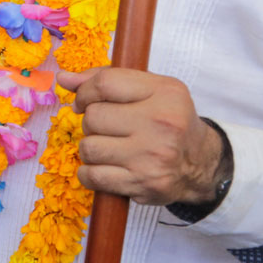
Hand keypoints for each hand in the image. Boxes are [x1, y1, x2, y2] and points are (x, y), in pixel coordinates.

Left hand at [58, 68, 227, 205]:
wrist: (199, 163)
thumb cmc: (167, 120)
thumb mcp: (149, 89)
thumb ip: (106, 79)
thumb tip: (63, 79)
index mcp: (165, 93)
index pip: (104, 83)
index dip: (84, 92)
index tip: (84, 101)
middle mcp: (162, 124)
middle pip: (92, 117)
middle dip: (91, 123)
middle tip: (108, 129)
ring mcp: (152, 157)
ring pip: (88, 148)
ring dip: (91, 149)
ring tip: (110, 148)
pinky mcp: (142, 184)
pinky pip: (91, 176)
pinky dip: (90, 173)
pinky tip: (106, 167)